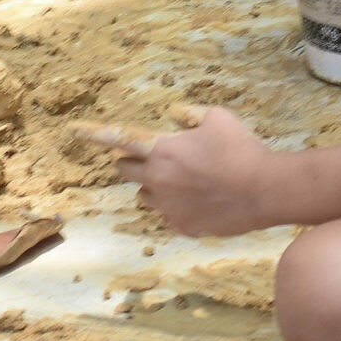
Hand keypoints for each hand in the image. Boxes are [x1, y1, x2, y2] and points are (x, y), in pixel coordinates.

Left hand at [94, 107, 283, 237]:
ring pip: (145, 195)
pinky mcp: (183, 226)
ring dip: (153, 185)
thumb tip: (176, 116)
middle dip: (130, 161)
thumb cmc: (242, 148)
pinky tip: (201, 198)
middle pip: (124, 170)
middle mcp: (158, 180)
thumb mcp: (217, 117)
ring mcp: (168, 207)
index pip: (119, 138)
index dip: (94, 133)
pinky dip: (176, 205)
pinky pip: (167, 214)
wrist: (266, 190)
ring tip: (184, 179)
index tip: (74, 129)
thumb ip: (190, 114)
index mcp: (162, 149)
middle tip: (153, 156)